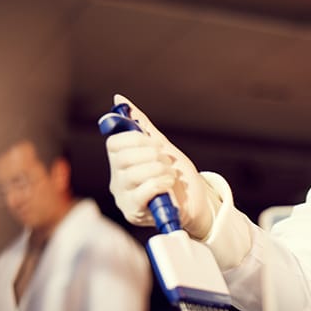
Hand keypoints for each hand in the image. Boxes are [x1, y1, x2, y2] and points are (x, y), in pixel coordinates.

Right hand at [105, 94, 215, 238]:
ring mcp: (124, 197)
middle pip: (124, 157)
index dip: (137, 140)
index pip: (114, 143)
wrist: (196, 202)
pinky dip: (161, 183)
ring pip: (135, 173)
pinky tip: (169, 186)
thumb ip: (141, 125)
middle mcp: (117, 180)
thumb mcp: (162, 147)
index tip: (156, 144)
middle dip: (153, 155)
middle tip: (166, 163)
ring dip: (161, 170)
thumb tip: (119, 99)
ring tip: (170, 175)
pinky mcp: (134, 212)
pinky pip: (143, 190)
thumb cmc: (176, 175)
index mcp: (120, 162)